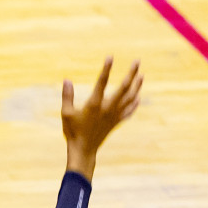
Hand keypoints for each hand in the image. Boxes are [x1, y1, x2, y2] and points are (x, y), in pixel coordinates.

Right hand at [62, 57, 141, 179]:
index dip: (107, 69)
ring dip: (137, 86)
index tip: (110, 57)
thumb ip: (67, 96)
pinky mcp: (116, 122)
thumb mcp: (66, 113)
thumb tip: (67, 80)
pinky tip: (138, 97)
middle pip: (124, 88)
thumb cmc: (73, 131)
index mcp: (95, 104)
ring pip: (130, 98)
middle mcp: (108, 108)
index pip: (102, 82)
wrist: (84, 150)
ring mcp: (114, 116)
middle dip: (131, 74)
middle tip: (137, 62)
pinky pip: (129, 111)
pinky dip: (134, 103)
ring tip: (142, 76)